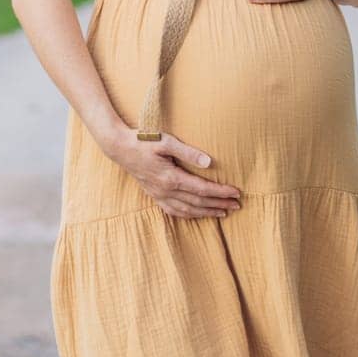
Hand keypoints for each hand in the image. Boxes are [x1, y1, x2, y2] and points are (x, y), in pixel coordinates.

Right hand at [104, 129, 243, 219]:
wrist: (120, 148)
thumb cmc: (144, 141)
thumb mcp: (167, 141)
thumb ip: (188, 152)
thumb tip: (209, 163)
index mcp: (171, 178)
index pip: (202, 189)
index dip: (221, 192)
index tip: (236, 192)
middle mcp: (165, 191)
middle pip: (198, 202)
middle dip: (219, 204)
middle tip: (237, 205)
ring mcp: (159, 195)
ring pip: (187, 210)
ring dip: (207, 212)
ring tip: (224, 212)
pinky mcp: (154, 196)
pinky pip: (174, 211)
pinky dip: (189, 215)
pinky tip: (198, 214)